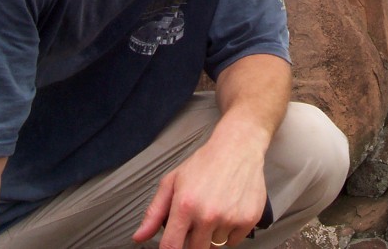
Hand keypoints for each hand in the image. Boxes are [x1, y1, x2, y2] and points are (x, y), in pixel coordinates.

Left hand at [131, 130, 266, 247]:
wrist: (238, 148)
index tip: (172, 247)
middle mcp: (208, 214)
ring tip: (214, 211)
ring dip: (212, 235)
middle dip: (192, 241)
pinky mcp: (248, 219)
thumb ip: (154, 212)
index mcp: (185, 205)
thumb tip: (139, 236)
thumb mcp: (172, 182)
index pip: (172, 247)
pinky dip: (229, 232)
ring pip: (215, 246)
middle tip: (196, 221)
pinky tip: (228, 212)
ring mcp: (229, 218)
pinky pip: (233, 242)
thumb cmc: (205, 163)